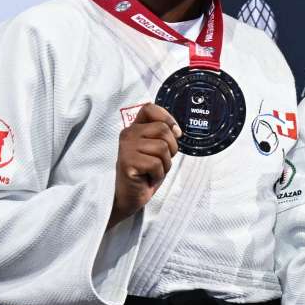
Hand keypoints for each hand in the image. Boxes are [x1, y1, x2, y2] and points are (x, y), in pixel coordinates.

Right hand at [110, 104, 179, 226]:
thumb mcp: (156, 149)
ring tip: (153, 171)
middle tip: (160, 161)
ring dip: (165, 164)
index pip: (150, 108)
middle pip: (163, 130)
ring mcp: (126, 148)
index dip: (167, 118)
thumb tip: (177, 131)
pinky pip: (156, 164)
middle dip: (171, 148)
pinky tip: (148, 178)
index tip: (175, 133)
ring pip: (162, 147)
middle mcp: (128, 134)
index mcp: (135, 128)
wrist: (129, 195)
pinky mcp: (128, 163)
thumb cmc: (145, 172)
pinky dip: (158, 174)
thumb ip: (164, 136)